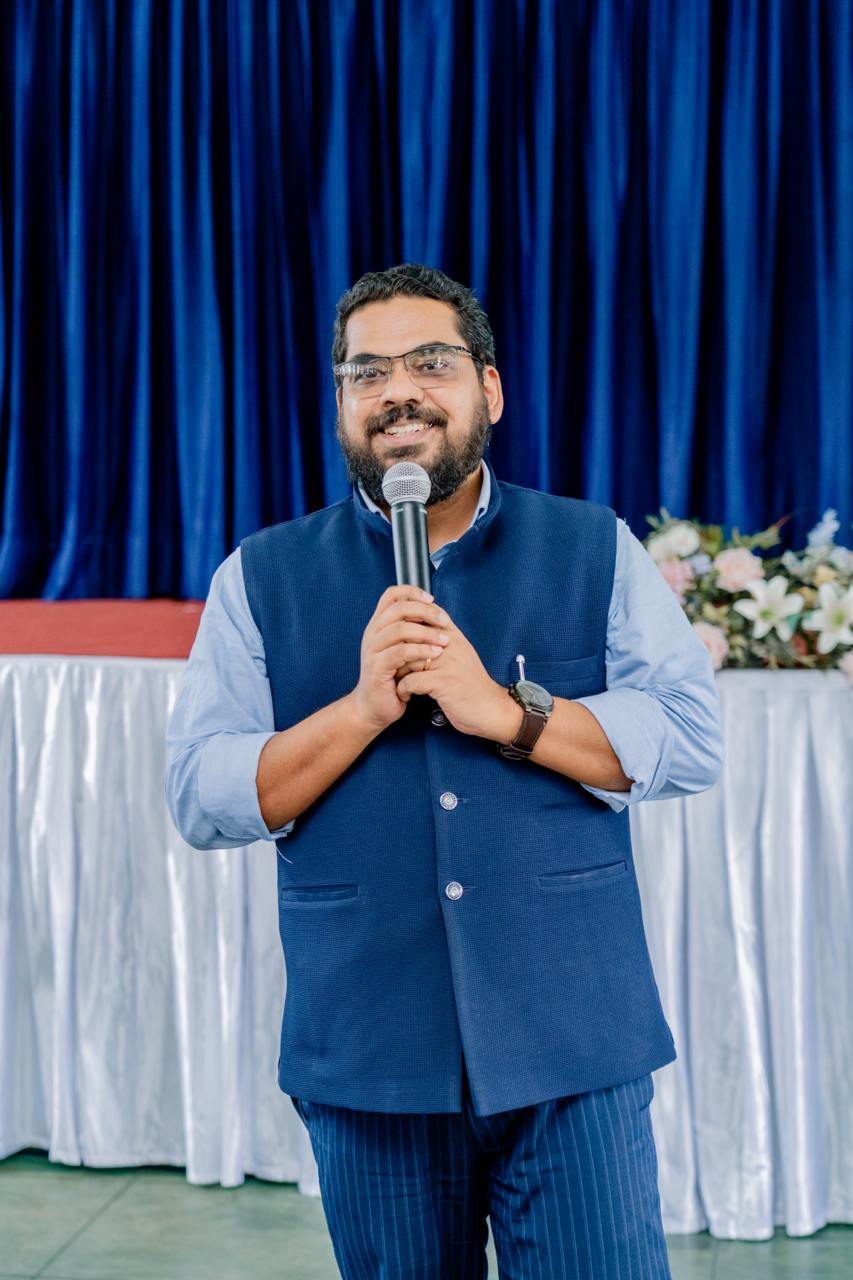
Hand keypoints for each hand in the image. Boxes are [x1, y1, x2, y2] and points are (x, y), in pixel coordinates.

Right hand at [348, 586, 452, 732]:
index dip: (412, 592)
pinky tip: (435, 653)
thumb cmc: (392, 679)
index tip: (431, 599)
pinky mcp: (377, 667)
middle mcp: (373, 634)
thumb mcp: (403, 649)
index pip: (391, 595)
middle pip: (398, 609)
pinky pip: (400, 652)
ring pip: (399, 629)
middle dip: (425, 612)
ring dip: (426, 632)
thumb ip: (413, 631)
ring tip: (444, 640)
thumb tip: (435, 612)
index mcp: (379, 625)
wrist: (375, 707)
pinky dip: (420, 650)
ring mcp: (372, 650)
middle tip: (444, 621)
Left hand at [395, 610, 521, 741]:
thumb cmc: (471, 685)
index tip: (394, 642)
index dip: (404, 624)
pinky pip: (411, 681)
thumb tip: (416, 628)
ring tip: (397, 681)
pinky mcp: (444, 682)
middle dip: (396, 652)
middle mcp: (450, 644)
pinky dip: (403, 690)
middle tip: (390, 665)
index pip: (423, 614)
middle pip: (410, 635)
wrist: (492, 709)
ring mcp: (448, 662)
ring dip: (397, 672)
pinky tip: (405, 695)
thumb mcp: (459, 654)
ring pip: (407, 658)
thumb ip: (441, 640)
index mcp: (453, 635)